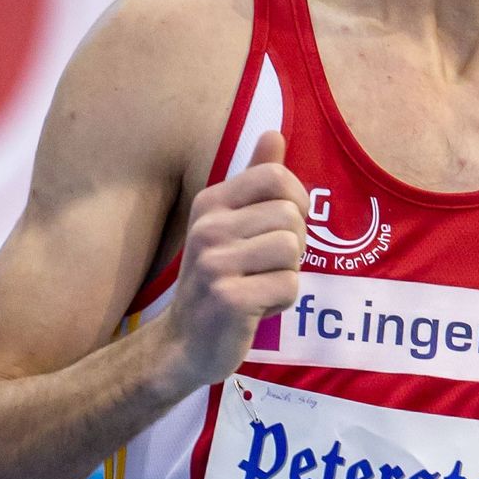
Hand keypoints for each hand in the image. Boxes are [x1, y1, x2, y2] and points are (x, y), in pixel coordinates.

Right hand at [161, 131, 307, 389]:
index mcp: (210, 204)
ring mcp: (216, 263)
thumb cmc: (217, 281)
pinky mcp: (229, 298)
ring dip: (287, 274)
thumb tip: (274, 133)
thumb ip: (254, 180)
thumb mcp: (229, 224)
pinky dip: (282, 302)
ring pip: (292, 250)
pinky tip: (255, 307)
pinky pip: (289, 287)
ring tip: (259, 285)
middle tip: (265, 267)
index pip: (276, 178)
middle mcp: (208, 228)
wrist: (182, 345)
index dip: (296, 202)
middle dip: (293, 246)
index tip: (283, 227)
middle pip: (292, 217)